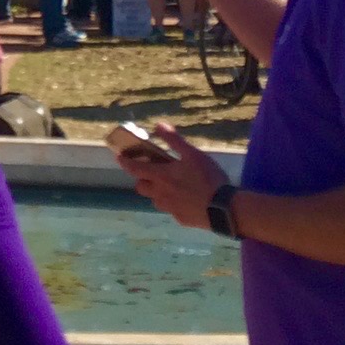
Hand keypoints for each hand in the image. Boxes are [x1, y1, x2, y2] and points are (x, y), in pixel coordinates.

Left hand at [109, 127, 226, 233]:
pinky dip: (176, 204)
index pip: (134, 168)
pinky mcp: (180, 219)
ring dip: (158, 193)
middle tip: (154, 174)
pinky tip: (189, 201)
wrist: (224, 208)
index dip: (125, 162)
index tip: (120, 158)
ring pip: (155, 200)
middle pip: (141, 187)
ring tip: (173, 187)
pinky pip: (172, 211)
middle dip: (143, 179)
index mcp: (160, 176)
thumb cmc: (208, 178)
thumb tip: (159, 125)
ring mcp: (169, 208)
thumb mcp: (193, 154)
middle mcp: (160, 194)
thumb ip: (175, 140)